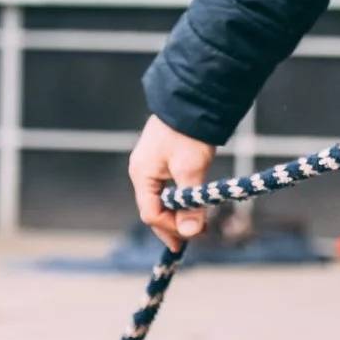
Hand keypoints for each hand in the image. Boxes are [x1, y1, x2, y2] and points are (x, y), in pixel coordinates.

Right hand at [128, 115, 218, 249]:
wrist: (194, 99)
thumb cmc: (189, 133)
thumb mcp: (191, 169)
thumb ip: (191, 202)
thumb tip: (191, 233)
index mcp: (142, 174)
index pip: (151, 213)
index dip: (170, 229)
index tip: (189, 240)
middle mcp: (142, 171)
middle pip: (154, 207)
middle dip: (173, 224)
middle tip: (195, 237)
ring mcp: (151, 164)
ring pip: (162, 198)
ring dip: (178, 213)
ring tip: (197, 224)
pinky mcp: (164, 158)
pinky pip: (168, 187)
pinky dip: (180, 199)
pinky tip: (193, 204)